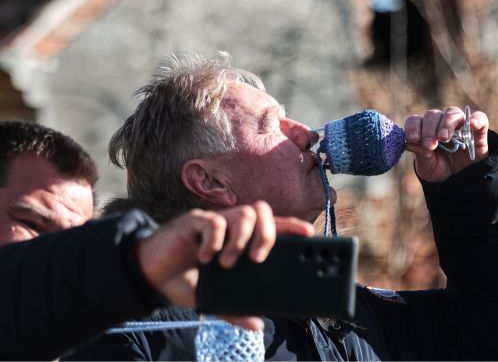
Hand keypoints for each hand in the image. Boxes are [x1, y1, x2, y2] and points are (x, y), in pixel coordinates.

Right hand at [136, 201, 313, 329]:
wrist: (150, 275)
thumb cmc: (185, 281)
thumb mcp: (212, 300)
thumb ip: (234, 310)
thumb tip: (259, 325)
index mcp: (240, 240)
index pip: (271, 226)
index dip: (290, 226)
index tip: (308, 233)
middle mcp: (230, 227)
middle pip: (261, 211)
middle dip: (267, 233)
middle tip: (258, 258)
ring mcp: (213, 221)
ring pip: (242, 214)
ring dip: (240, 239)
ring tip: (227, 263)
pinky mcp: (194, 221)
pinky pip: (213, 221)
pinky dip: (214, 240)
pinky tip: (205, 257)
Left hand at [404, 106, 488, 181]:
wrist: (459, 180)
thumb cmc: (439, 169)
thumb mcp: (426, 166)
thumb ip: (420, 154)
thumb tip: (409, 143)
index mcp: (424, 130)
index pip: (415, 120)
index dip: (413, 127)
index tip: (414, 139)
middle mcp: (440, 123)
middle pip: (433, 115)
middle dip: (429, 129)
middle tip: (430, 144)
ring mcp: (459, 125)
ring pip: (452, 113)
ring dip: (446, 124)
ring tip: (444, 138)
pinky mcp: (477, 131)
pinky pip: (479, 118)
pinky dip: (476, 119)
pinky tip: (471, 125)